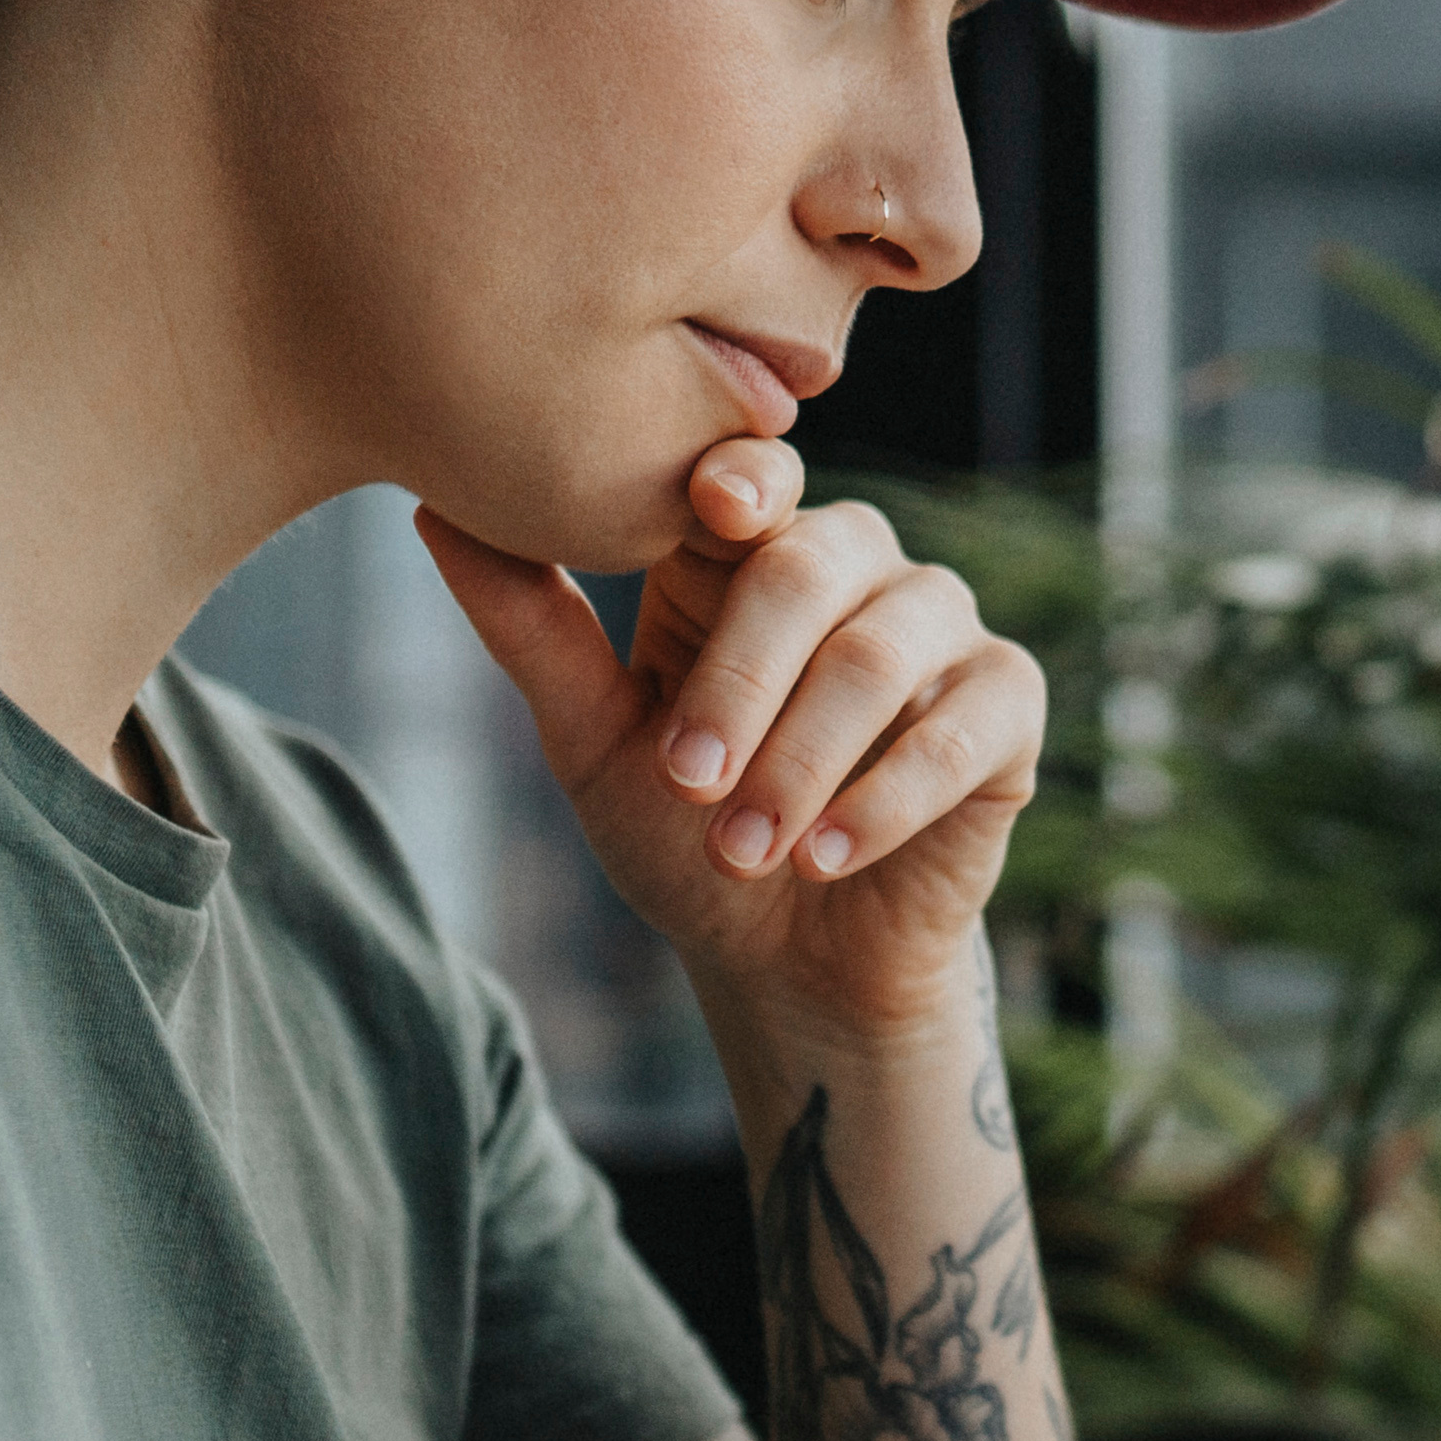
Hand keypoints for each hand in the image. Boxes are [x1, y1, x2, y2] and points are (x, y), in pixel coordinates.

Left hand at [419, 462, 1041, 1052]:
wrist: (790, 962)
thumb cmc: (689, 837)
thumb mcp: (594, 741)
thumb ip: (532, 631)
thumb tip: (432, 511)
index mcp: (751, 549)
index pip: (751, 478)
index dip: (738, 483)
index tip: (709, 513)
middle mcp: (856, 565)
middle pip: (811, 568)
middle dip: (741, 684)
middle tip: (688, 787)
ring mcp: (940, 627)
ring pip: (881, 654)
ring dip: (802, 761)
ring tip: (748, 852)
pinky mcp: (1008, 705)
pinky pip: (962, 728)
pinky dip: (886, 797)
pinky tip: (825, 857)